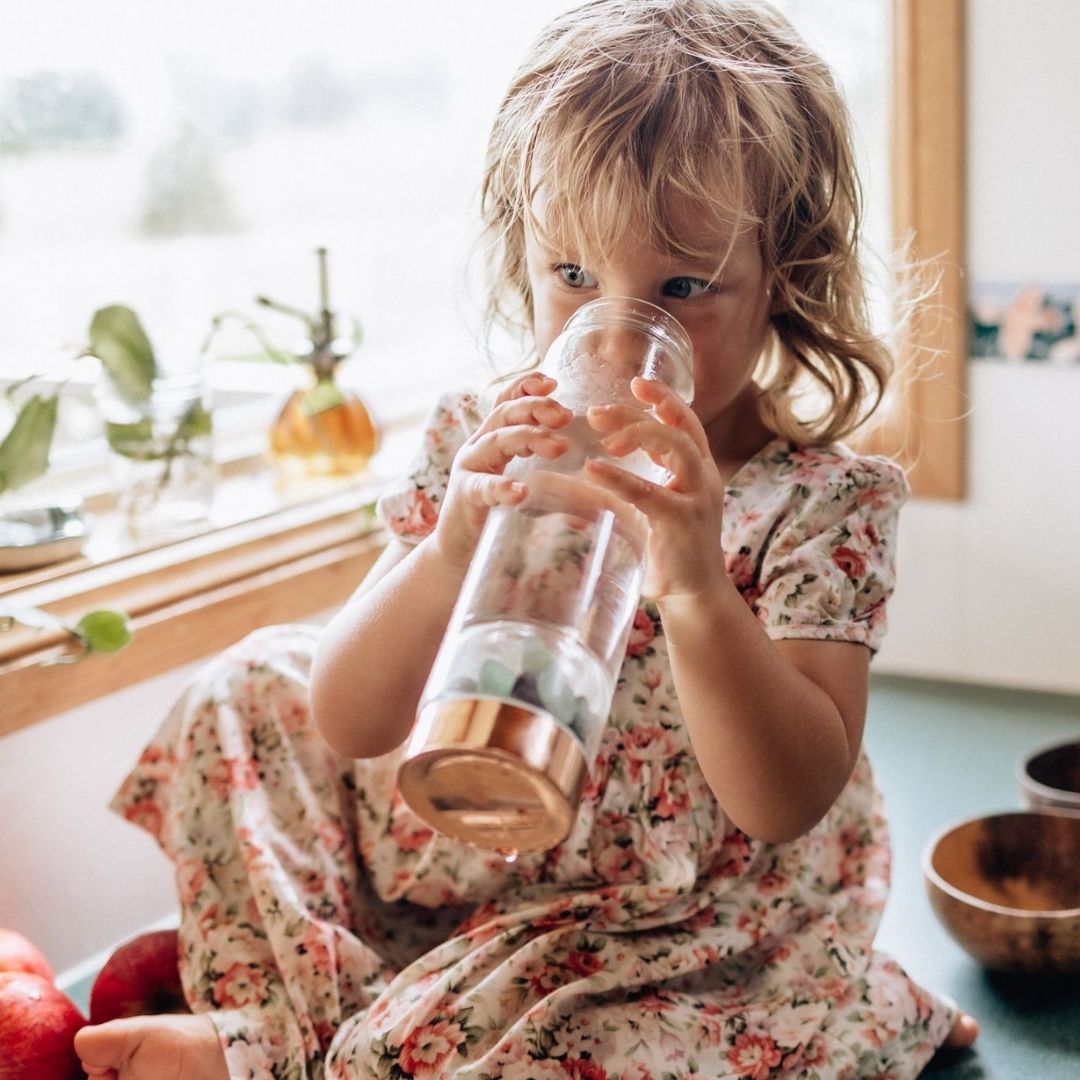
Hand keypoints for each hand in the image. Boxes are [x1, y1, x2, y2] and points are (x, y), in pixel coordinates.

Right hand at [429, 371, 571, 571]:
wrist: (459, 551)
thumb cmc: (498, 517)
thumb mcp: (528, 489)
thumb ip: (555, 481)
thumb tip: (604, 489)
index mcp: (492, 439)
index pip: (506, 401)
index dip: (527, 386)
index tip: (555, 382)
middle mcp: (478, 447)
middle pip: (504, 413)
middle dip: (536, 408)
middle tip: (567, 415)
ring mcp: (468, 470)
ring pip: (496, 441)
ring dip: (529, 438)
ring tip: (559, 447)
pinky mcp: (464, 497)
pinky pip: (482, 488)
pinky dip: (502, 487)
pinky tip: (521, 491)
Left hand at [584, 377, 727, 601]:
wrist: (693, 595)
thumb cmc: (666, 552)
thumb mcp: (643, 510)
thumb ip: (616, 490)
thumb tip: (567, 477)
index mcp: (697, 470)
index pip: (685, 422)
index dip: (663, 398)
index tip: (635, 382)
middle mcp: (704, 478)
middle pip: (679, 427)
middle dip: (640, 412)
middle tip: (598, 412)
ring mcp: (698, 498)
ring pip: (676, 447)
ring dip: (638, 432)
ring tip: (602, 433)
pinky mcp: (683, 522)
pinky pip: (650, 492)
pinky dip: (619, 477)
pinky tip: (593, 469)